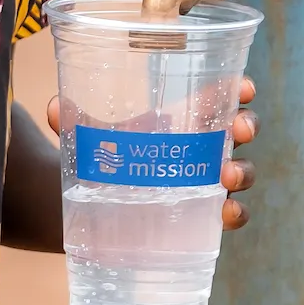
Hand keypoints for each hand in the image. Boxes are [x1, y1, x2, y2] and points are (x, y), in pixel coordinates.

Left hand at [47, 77, 259, 229]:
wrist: (95, 208)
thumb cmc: (109, 159)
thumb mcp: (92, 138)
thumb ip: (74, 123)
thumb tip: (55, 107)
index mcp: (187, 119)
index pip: (223, 97)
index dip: (241, 89)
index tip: (245, 87)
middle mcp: (205, 148)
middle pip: (240, 131)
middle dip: (248, 125)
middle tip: (240, 129)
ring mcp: (207, 183)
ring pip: (241, 171)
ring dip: (243, 170)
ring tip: (229, 174)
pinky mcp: (203, 217)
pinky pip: (230, 215)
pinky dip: (235, 214)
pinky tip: (227, 214)